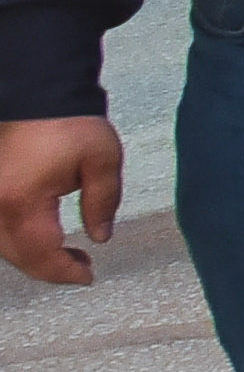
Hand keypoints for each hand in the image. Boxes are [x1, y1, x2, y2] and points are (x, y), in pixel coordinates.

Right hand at [0, 116, 123, 286]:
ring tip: (69, 255)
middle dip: (50, 269)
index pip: (41, 255)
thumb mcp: (101, 161)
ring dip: (33, 257)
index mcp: (22, 201)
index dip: (65, 273)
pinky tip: (43, 238)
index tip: (88, 277)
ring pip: (4, 247)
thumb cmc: (68, 123)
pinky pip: (0, 230)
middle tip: (83, 268)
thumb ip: (103, 203)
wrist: (39, 94)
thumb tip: (101, 236)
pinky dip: (19, 241)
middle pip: (18, 257)